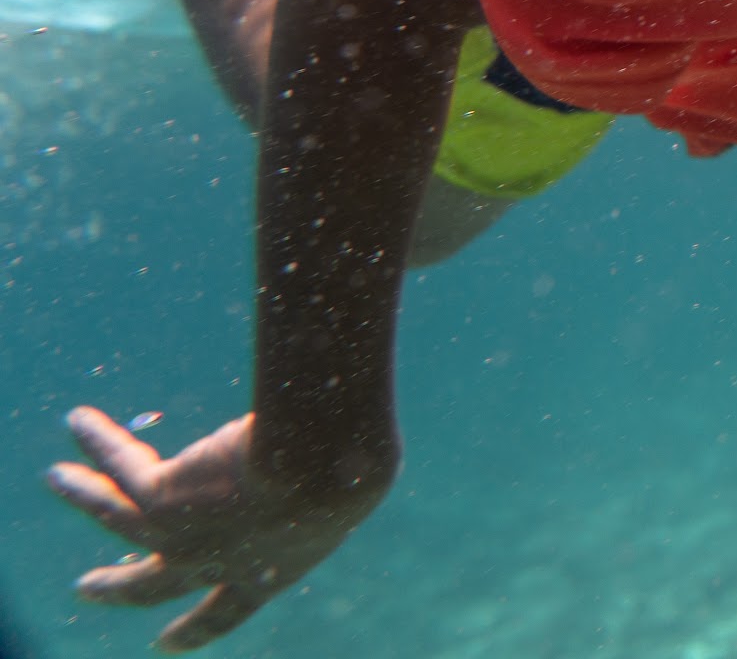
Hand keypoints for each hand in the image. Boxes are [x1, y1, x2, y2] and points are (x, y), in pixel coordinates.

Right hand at [46, 408, 388, 649]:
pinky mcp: (160, 498)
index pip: (228, 609)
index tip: (168, 642)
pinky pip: (117, 468)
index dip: (197, 626)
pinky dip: (97, 443)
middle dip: (119, 587)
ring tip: (58, 478)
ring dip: (85, 494)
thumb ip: (336, 476)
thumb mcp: (348, 480)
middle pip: (153, 584)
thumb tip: (357, 436)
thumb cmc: (351, 473)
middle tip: (88, 588)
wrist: (323, 471)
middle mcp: (217, 562)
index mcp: (269, 571)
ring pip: (116, 517)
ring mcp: (180, 534)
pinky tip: (81, 420)